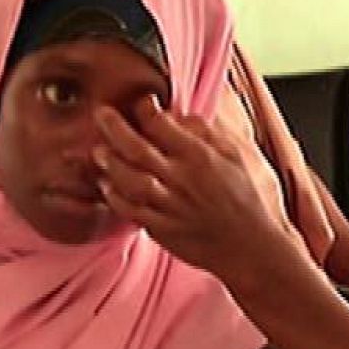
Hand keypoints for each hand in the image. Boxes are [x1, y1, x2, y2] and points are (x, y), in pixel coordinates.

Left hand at [93, 97, 299, 288]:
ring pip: (129, 180)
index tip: (141, 102)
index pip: (164, 125)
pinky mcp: (161, 228)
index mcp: (201, 158)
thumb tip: (181, 116)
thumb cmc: (245, 199)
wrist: (250, 246)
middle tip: (101, 114)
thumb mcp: (237, 157)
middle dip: (115, 128)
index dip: (146, 109)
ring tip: (98, 150)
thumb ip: (208, 134)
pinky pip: (130, 210)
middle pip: (138, 149)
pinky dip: (115, 196)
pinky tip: (106, 184)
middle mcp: (182, 179)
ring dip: (110, 163)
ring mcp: (169, 205)